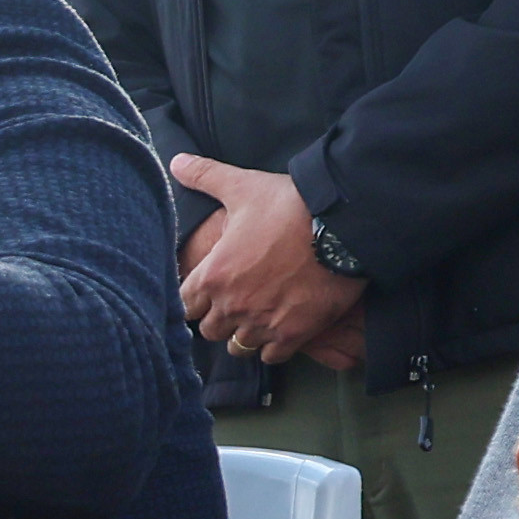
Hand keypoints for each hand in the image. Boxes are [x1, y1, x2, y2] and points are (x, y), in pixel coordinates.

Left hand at [172, 155, 364, 368]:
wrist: (344, 224)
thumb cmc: (289, 204)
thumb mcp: (242, 187)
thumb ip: (205, 176)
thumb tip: (175, 162)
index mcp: (214, 275)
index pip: (183, 305)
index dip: (193, 298)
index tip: (205, 291)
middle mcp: (233, 305)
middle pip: (208, 330)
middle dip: (216, 318)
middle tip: (231, 303)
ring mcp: (263, 323)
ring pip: (238, 346)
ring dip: (242, 334)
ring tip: (253, 317)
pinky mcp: (294, 334)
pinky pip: (270, 357)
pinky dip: (271, 347)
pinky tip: (277, 329)